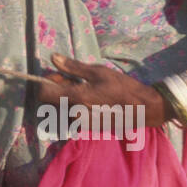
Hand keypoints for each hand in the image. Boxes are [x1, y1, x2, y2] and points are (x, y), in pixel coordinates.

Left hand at [41, 53, 167, 127]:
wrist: (143, 109)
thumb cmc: (122, 87)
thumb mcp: (98, 72)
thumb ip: (72, 67)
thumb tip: (53, 57)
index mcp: (75, 98)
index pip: (42, 93)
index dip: (46, 82)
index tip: (58, 75)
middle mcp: (74, 113)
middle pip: (50, 101)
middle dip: (56, 89)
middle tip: (73, 80)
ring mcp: (80, 123)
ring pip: (60, 109)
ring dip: (65, 98)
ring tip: (84, 90)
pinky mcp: (87, 129)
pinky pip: (71, 116)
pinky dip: (74, 107)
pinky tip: (89, 100)